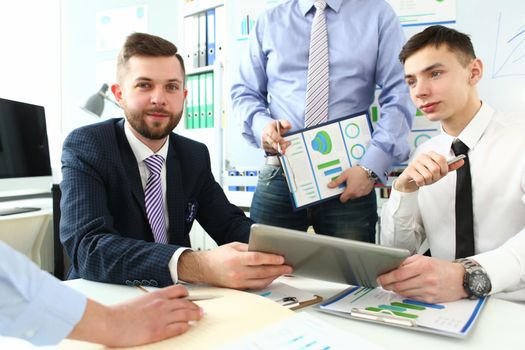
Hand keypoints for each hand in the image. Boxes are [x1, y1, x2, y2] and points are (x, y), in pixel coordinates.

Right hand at [69, 285, 202, 345]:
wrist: (110, 322)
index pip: (179, 290)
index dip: (187, 295)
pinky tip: (188, 327)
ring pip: (187, 314)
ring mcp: (162, 318)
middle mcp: (162, 304)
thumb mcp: (139, 300)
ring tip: (199, 317)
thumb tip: (157, 305)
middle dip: (195, 307)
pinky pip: (180, 328)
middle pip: (186, 303)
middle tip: (200, 310)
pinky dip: (186, 327)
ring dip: (196, 316)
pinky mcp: (160, 331)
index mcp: (156, 295)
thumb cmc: (119, 313)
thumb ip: (151, 301)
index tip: (190, 298)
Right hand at [178, 242, 292, 288]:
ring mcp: (238, 282)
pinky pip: (256, 286)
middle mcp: (237, 272)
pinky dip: (265, 281)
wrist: (204, 269)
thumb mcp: (233, 246)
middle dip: (278, 269)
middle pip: (262, 272)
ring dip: (274, 277)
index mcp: (236, 259)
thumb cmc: (218, 256)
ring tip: (282, 272)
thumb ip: (248, 248)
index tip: (281, 258)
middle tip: (288, 267)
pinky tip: (271, 277)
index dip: (271, 259)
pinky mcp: (239, 288)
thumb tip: (264, 249)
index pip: (257, 259)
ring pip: (261, 281)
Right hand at [261, 120, 291, 153]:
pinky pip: (272, 151)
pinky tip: (281, 146)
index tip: (284, 141)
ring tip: (286, 144)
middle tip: (288, 144)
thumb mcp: (281, 122)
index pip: (272, 134)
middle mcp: (264, 135)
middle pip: (272, 143)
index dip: (278, 138)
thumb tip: (289, 126)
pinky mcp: (264, 147)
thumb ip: (285, 123)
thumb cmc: (275, 126)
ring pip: (272, 148)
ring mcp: (263, 142)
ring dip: (280, 148)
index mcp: (268, 128)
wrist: (267, 129)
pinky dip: (278, 150)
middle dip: (281, 145)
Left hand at [327, 166, 373, 202]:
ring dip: (354, 191)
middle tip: (348, 184)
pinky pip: (361, 193)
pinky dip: (360, 189)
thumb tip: (330, 185)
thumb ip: (337, 182)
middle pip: (349, 197)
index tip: (341, 191)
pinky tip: (360, 183)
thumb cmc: (358, 172)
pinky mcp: (367, 192)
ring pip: (355, 195)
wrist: (370, 170)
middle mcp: (356, 194)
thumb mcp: (345, 175)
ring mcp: (362, 194)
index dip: (341, 196)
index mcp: (350, 192)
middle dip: (348, 192)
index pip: (343, 199)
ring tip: (355, 182)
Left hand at [377, 255, 467, 302]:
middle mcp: (426, 279)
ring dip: (395, 290)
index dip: (386, 277)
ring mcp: (428, 291)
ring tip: (393, 286)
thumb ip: (407, 262)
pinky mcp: (430, 300)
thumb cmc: (441, 267)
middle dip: (388, 285)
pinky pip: (412, 298)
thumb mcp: (424, 259)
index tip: (379, 278)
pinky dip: (405, 295)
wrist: (460, 279)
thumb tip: (391, 267)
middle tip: (383, 283)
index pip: (398, 274)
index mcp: (423, 266)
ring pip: (404, 293)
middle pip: (399, 285)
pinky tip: (404, 290)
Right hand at [395, 151, 463, 192]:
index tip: (442, 173)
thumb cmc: (425, 174)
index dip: (444, 169)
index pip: (441, 159)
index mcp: (430, 155)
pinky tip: (419, 181)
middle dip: (435, 177)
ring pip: (427, 175)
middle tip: (432, 178)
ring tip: (424, 180)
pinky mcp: (409, 170)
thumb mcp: (439, 171)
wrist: (410, 181)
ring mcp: (415, 163)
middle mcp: (422, 157)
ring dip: (428, 181)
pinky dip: (421, 183)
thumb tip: (462, 161)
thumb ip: (450, 166)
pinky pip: (420, 179)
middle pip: (435, 168)